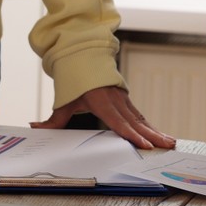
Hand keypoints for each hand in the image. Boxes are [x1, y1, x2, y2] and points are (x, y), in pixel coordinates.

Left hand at [33, 86, 175, 149]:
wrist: (85, 59)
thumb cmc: (75, 82)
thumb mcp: (64, 100)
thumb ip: (53, 118)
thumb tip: (35, 126)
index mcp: (102, 102)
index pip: (118, 122)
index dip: (131, 134)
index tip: (145, 144)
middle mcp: (116, 101)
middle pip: (136, 122)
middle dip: (152, 135)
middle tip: (166, 146)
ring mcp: (123, 100)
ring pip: (142, 119)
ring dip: (156, 131)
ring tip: (170, 142)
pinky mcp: (126, 102)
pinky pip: (140, 117)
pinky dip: (151, 127)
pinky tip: (162, 136)